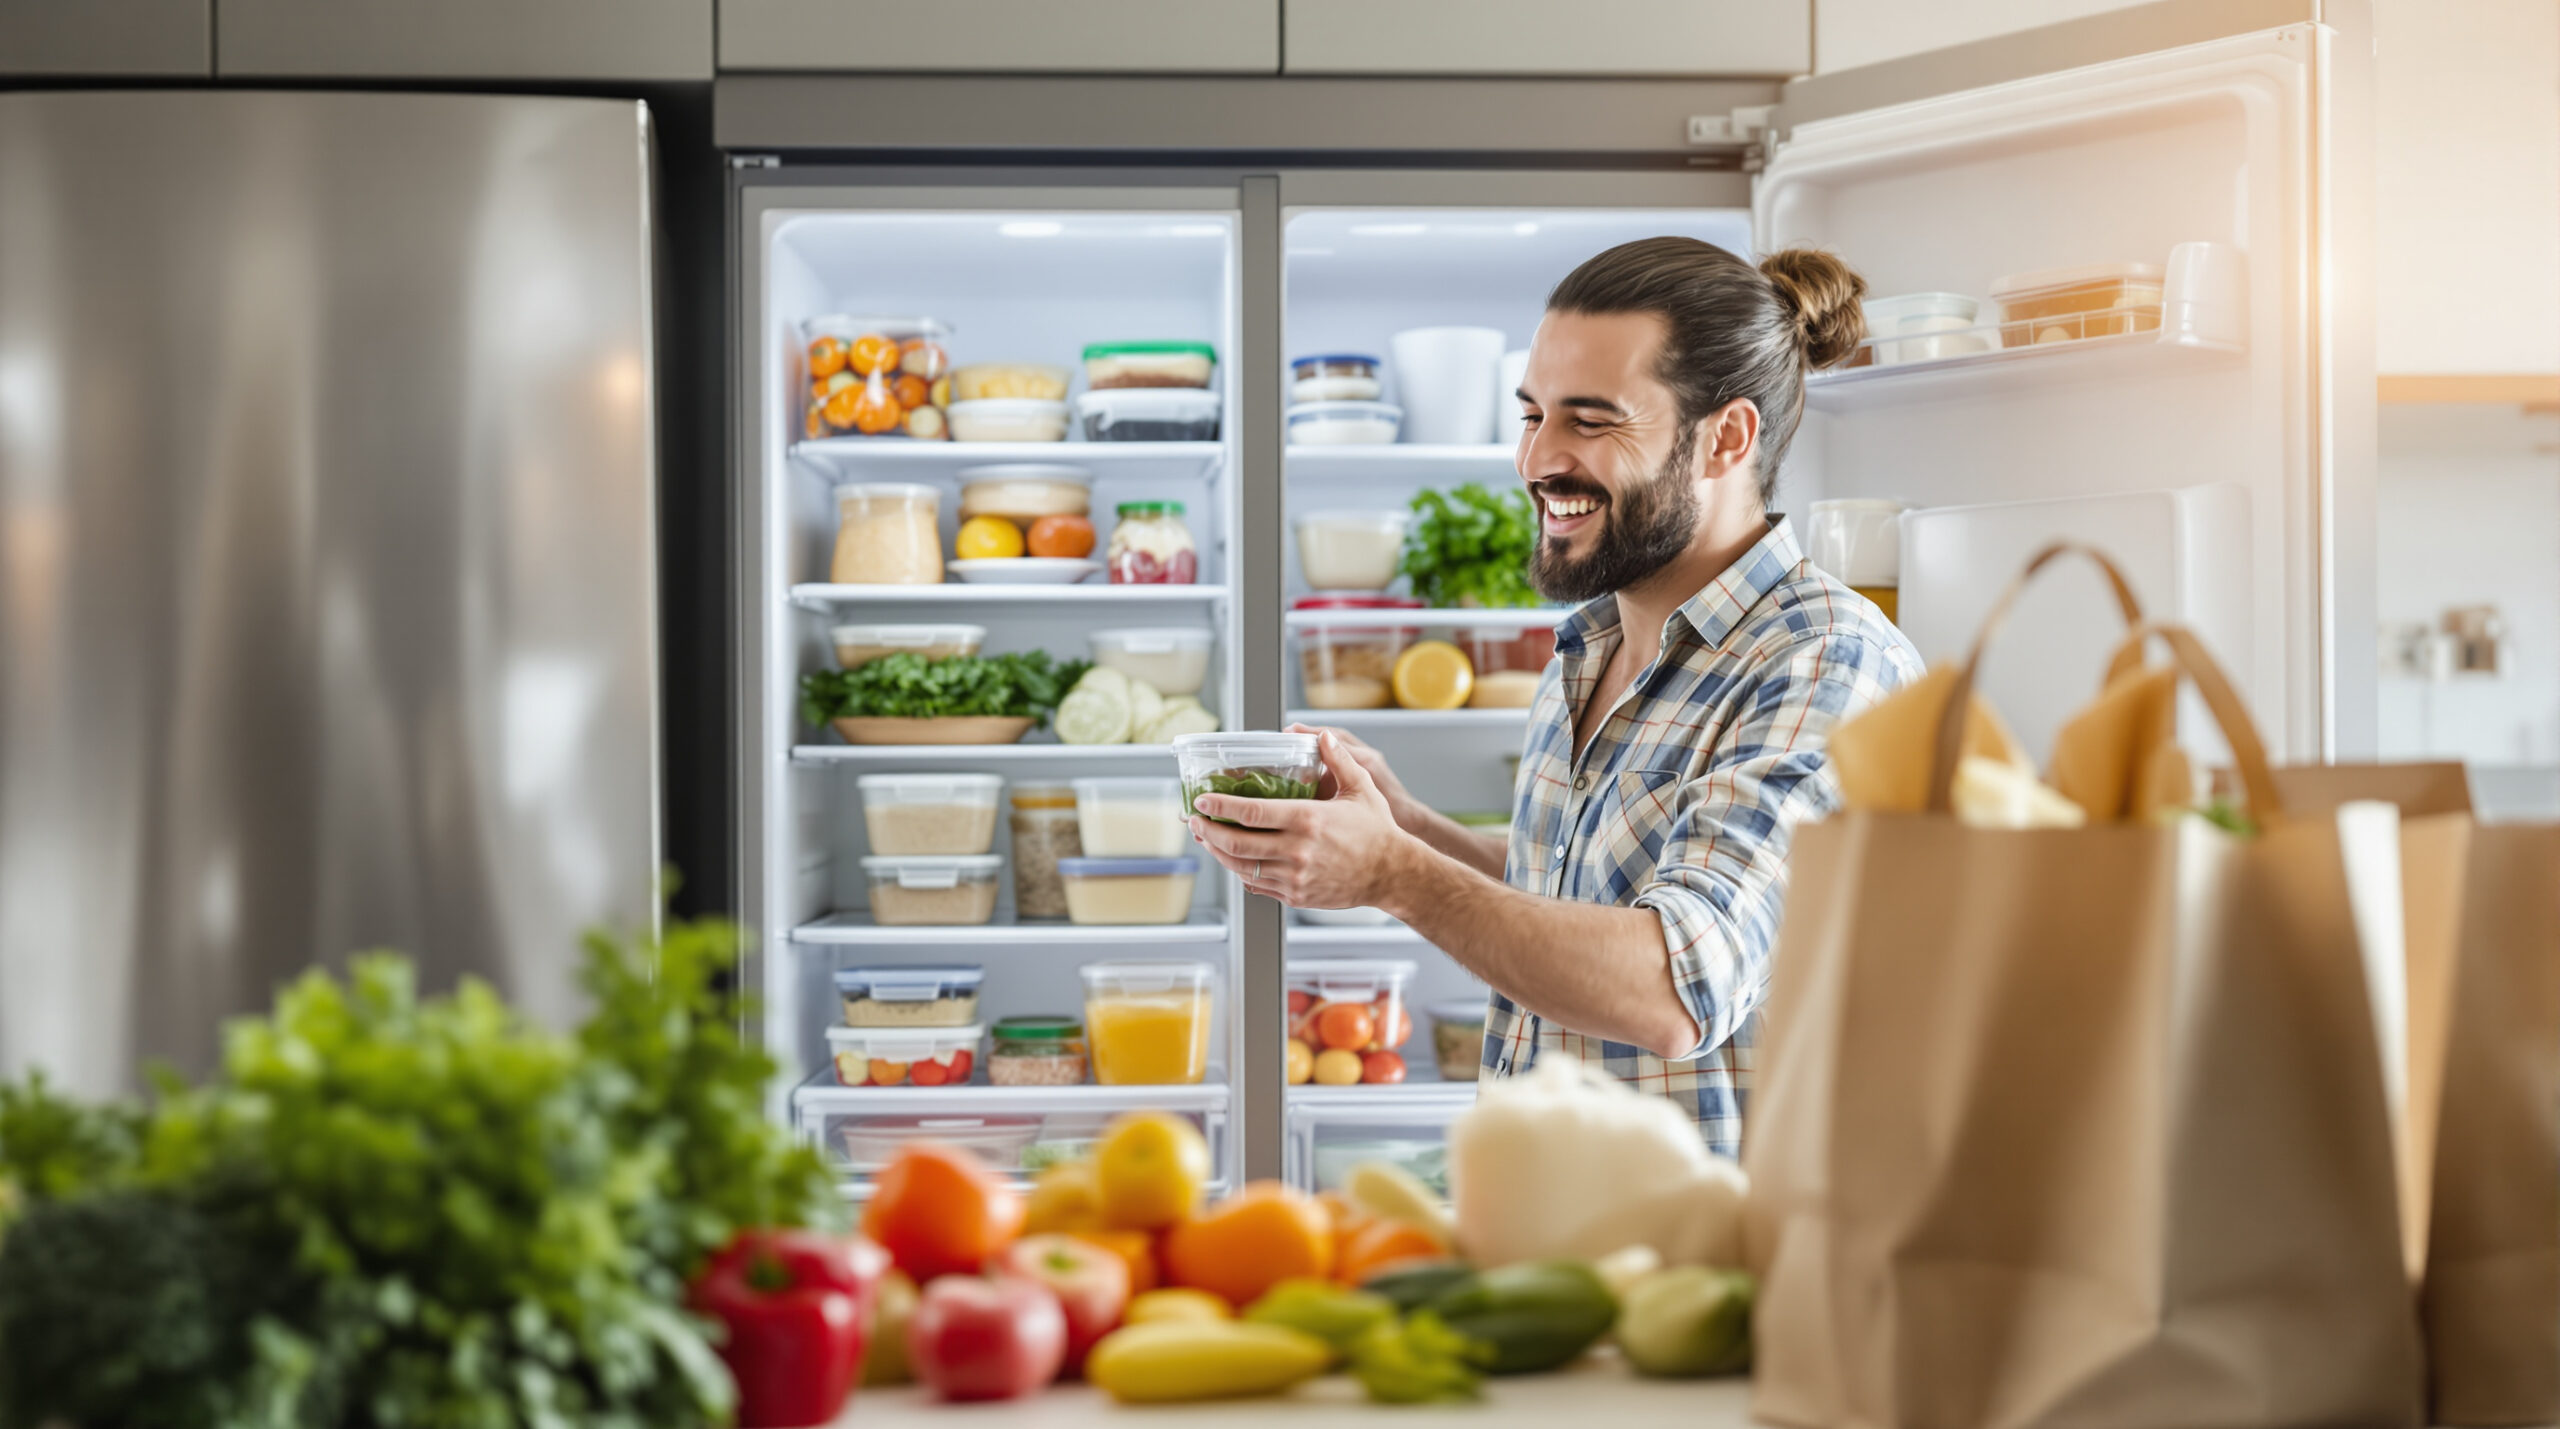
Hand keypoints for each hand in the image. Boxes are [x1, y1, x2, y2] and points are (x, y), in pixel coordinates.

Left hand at [1190, 730, 1414, 909]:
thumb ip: (1338, 760)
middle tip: (1195, 819)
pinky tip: (1234, 859)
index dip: (1221, 806)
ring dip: (1219, 853)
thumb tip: (1322, 736)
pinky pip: (1258, 886)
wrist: (1392, 874)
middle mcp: (1298, 851)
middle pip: (1237, 844)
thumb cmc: (1377, 830)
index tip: (1202, 800)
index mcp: (1308, 820)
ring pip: (1242, 867)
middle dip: (1208, 831)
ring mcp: (1296, 877)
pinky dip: (1241, 872)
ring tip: (1207, 838)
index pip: (1251, 813)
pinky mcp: (1296, 896)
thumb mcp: (1360, 788)